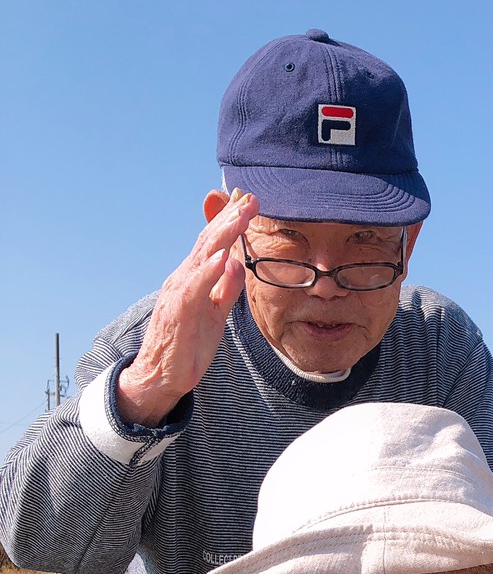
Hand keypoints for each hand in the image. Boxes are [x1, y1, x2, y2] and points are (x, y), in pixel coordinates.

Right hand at [115, 190, 257, 426]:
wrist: (161, 374)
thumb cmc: (188, 343)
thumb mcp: (216, 314)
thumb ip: (226, 290)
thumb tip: (236, 265)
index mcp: (194, 278)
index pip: (213, 244)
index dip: (231, 223)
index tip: (250, 203)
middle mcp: (184, 278)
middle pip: (208, 242)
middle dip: (230, 219)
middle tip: (250, 199)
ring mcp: (179, 293)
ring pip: (201, 258)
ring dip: (221, 235)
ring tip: (239, 216)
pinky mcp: (178, 312)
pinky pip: (194, 289)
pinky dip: (208, 272)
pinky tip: (220, 257)